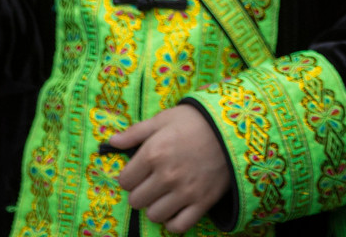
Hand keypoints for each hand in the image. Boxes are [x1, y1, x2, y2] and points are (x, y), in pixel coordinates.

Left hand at [109, 103, 232, 233]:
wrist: (233, 128)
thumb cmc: (195, 121)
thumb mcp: (164, 119)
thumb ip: (135, 132)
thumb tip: (111, 142)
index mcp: (153, 153)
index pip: (124, 181)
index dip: (130, 177)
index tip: (140, 172)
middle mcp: (167, 175)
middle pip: (136, 201)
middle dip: (141, 192)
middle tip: (152, 183)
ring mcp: (185, 191)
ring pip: (154, 215)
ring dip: (156, 207)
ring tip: (164, 195)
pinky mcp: (202, 202)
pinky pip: (178, 226)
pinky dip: (173, 221)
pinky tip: (176, 209)